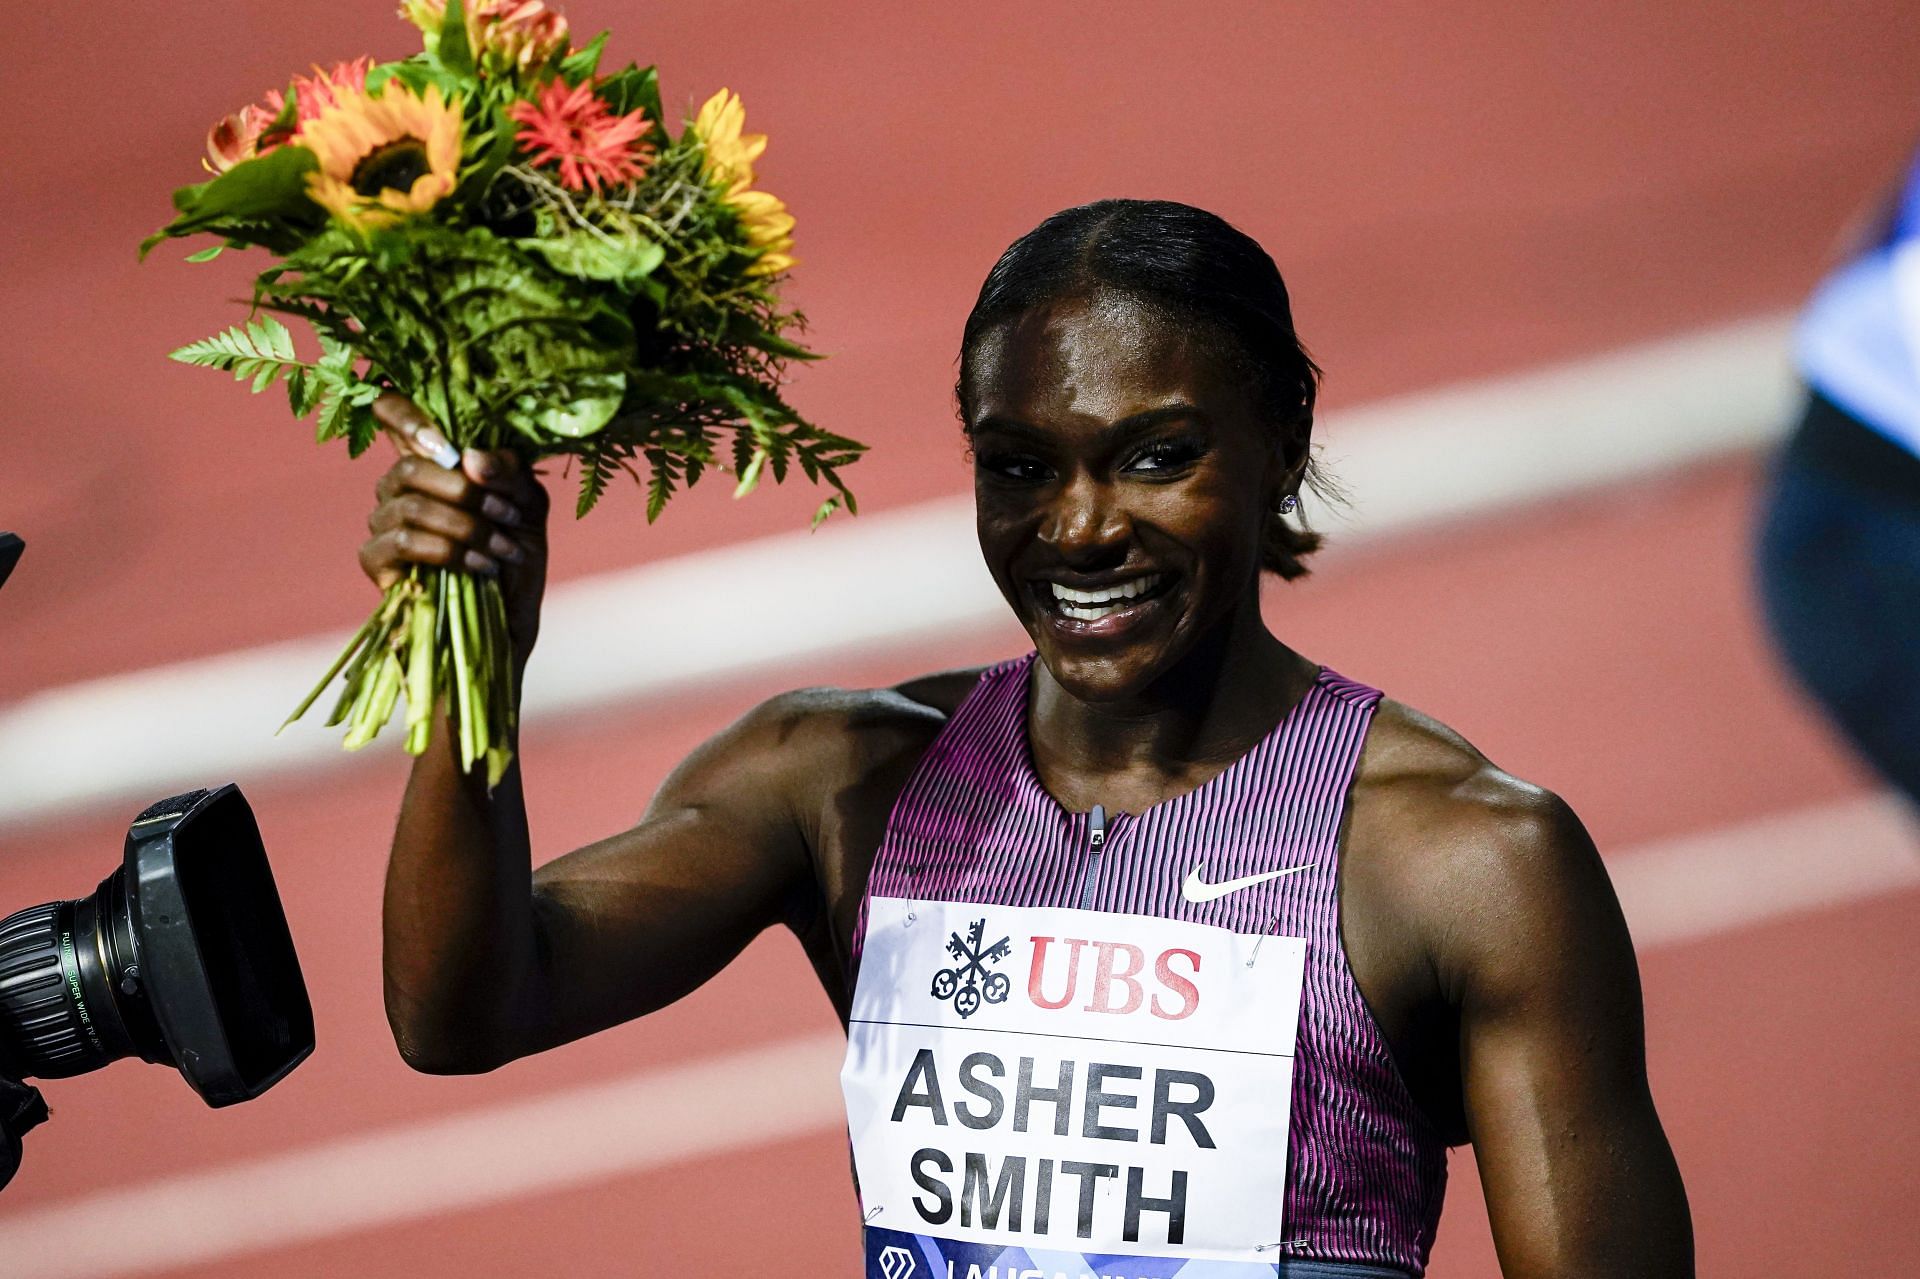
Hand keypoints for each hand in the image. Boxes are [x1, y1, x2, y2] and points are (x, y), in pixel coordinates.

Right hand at [360, 394, 549, 662]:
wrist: (511, 619)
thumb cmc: (516, 554)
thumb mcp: (527, 505)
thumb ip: (508, 472)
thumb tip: (468, 458)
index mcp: (432, 462)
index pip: (393, 414)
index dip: (404, 413)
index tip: (444, 441)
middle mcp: (399, 486)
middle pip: (409, 466)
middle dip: (465, 491)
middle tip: (508, 515)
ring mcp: (382, 521)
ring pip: (410, 505)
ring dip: (467, 526)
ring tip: (505, 549)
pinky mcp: (375, 559)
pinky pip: (402, 541)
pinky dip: (449, 551)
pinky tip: (481, 566)